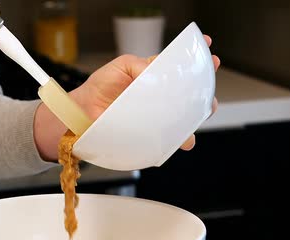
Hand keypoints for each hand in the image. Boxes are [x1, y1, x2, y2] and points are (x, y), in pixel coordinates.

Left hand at [34, 35, 220, 160]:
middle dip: (203, 89)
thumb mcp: (121, 66)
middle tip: (209, 86)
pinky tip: (183, 136)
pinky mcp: (150, 135)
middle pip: (187, 93)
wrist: (80, 117)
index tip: (209, 52)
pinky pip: (169, 137)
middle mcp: (155, 97)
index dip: (195, 60)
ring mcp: (154, 117)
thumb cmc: (97, 90)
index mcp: (151, 77)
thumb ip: (142, 65)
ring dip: (196, 115)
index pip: (177, 67)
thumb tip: (158, 70)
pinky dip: (179, 137)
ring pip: (183, 117)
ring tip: (202, 110)